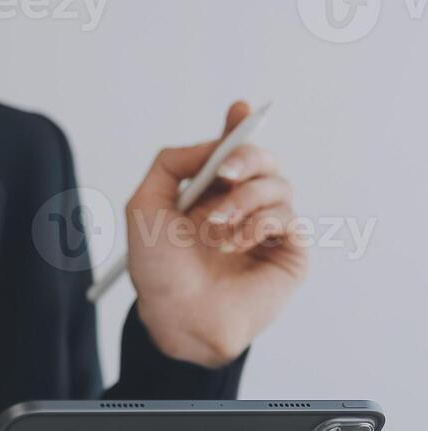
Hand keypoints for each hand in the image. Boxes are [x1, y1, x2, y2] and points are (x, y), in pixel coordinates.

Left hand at [126, 101, 309, 367]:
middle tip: (223, 173)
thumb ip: (170, 163)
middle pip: (262, 160)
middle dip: (244, 158)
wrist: (175, 317)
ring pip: (278, 185)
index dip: (239, 128)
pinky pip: (286, 217)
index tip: (240, 111)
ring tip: (214, 230)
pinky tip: (235, 246)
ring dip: (243, 201)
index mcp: (209, 196)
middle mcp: (241, 209)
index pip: (233, 153)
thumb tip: (211, 143)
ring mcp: (267, 231)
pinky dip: (259, 224)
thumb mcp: (144, 208)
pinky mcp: (288, 254)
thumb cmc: (158, 272)